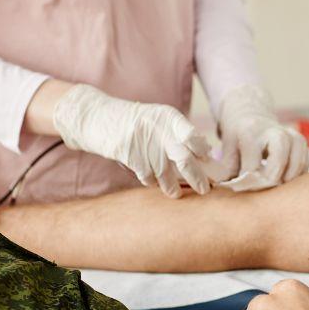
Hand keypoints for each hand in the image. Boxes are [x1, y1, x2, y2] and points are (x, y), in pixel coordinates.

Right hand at [53, 84, 211, 197]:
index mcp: (169, 117)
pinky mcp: (130, 157)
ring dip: (173, 187)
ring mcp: (144, 145)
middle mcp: (159, 131)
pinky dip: (152, 181)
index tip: (208, 163)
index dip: (203, 152)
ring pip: (166, 174)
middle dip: (198, 179)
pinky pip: (148, 178)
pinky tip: (152, 179)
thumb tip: (207, 152)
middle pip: (185, 160)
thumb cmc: (137, 122)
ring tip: (176, 193)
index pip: (193, 137)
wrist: (100, 119)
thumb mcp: (160, 119)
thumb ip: (182, 133)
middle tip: (206, 190)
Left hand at [214, 85, 308, 190]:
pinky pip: (305, 165)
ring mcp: (291, 135)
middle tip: (262, 187)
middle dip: (271, 179)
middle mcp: (274, 131)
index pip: (253, 166)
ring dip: (287, 180)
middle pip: (280, 160)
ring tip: (274, 185)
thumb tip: (232, 189)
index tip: (242, 186)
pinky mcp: (302, 142)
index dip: (248, 182)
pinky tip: (283, 178)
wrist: (251, 117)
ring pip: (298, 163)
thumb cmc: (237, 138)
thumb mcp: (226, 150)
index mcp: (251, 132)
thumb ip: (227, 170)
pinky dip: (296, 176)